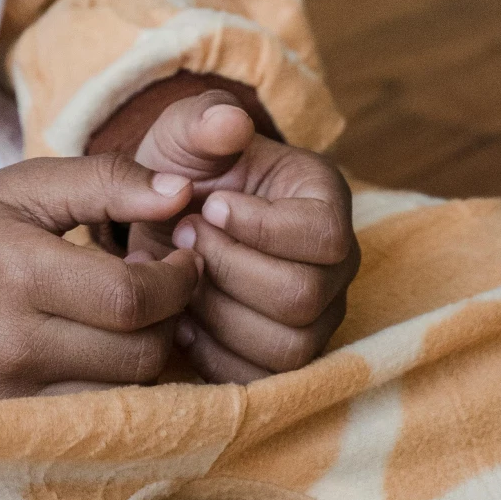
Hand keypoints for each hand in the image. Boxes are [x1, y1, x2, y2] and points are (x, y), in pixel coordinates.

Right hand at [0, 154, 200, 401]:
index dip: (176, 279)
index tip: (184, 258)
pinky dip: (113, 388)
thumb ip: (107, 180)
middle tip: (164, 287)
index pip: (130, 297)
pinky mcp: (8, 425)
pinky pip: (91, 420)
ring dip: (147, 356)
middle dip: (170, 318)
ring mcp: (8, 396)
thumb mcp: (29, 185)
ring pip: (122, 396)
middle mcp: (12, 343)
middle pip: (136, 355)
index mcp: (19, 270)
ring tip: (132, 318)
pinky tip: (105, 351)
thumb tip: (181, 192)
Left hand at [128, 89, 358, 383]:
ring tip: (182, 275)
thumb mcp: (186, 131)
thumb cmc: (186, 169)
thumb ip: (205, 118)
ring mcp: (318, 318)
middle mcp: (337, 265)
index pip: (325, 235)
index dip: (261, 228)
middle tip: (186, 237)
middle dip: (229, 269)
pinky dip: (214, 354)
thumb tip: (231, 123)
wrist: (163, 220)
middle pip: (303, 297)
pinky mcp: (286, 359)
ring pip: (287, 347)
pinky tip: (183, 316)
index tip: (210, 206)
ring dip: (218, 313)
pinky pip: (263, 381)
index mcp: (326, 200)